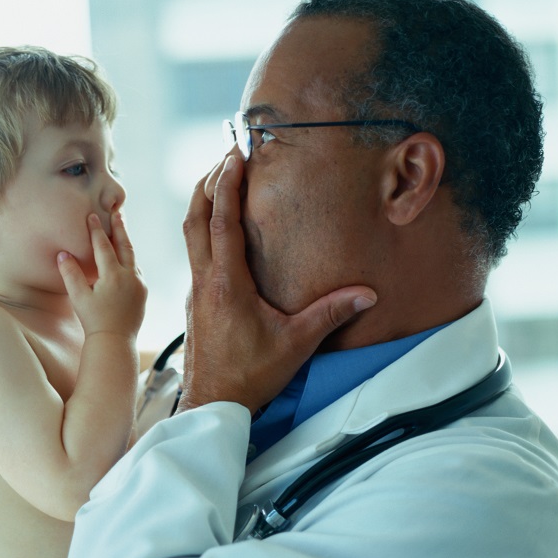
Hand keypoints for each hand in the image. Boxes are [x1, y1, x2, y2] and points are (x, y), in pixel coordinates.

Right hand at [58, 211, 146, 338]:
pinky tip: (125, 260)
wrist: (115, 342)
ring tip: (121, 232)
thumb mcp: (79, 297)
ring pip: (132, 258)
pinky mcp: (143, 293)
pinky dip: (130, 261)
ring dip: (126, 244)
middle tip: (117, 213)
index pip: (103, 246)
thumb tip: (63, 253)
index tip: (93, 215)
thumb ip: (71, 274)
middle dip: (119, 228)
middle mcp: (130, 277)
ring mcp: (139, 285)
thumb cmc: (94, 321)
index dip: (96, 230)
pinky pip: (136, 271)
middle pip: (125, 246)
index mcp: (113, 275)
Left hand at [180, 154, 376, 413]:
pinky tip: (218, 234)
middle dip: (208, 182)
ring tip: (218, 182)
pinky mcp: (195, 304)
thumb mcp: (296, 344)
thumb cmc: (250, 376)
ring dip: (202, 205)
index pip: (222, 221)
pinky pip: (194, 256)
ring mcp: (195, 293)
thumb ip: (330, 314)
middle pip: (196, 219)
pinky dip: (203, 232)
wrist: (213, 403)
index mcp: (227, 284)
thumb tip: (367, 294)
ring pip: (190, 237)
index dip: (228, 184)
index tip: (235, 154)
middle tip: (225, 156)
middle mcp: (205, 282)